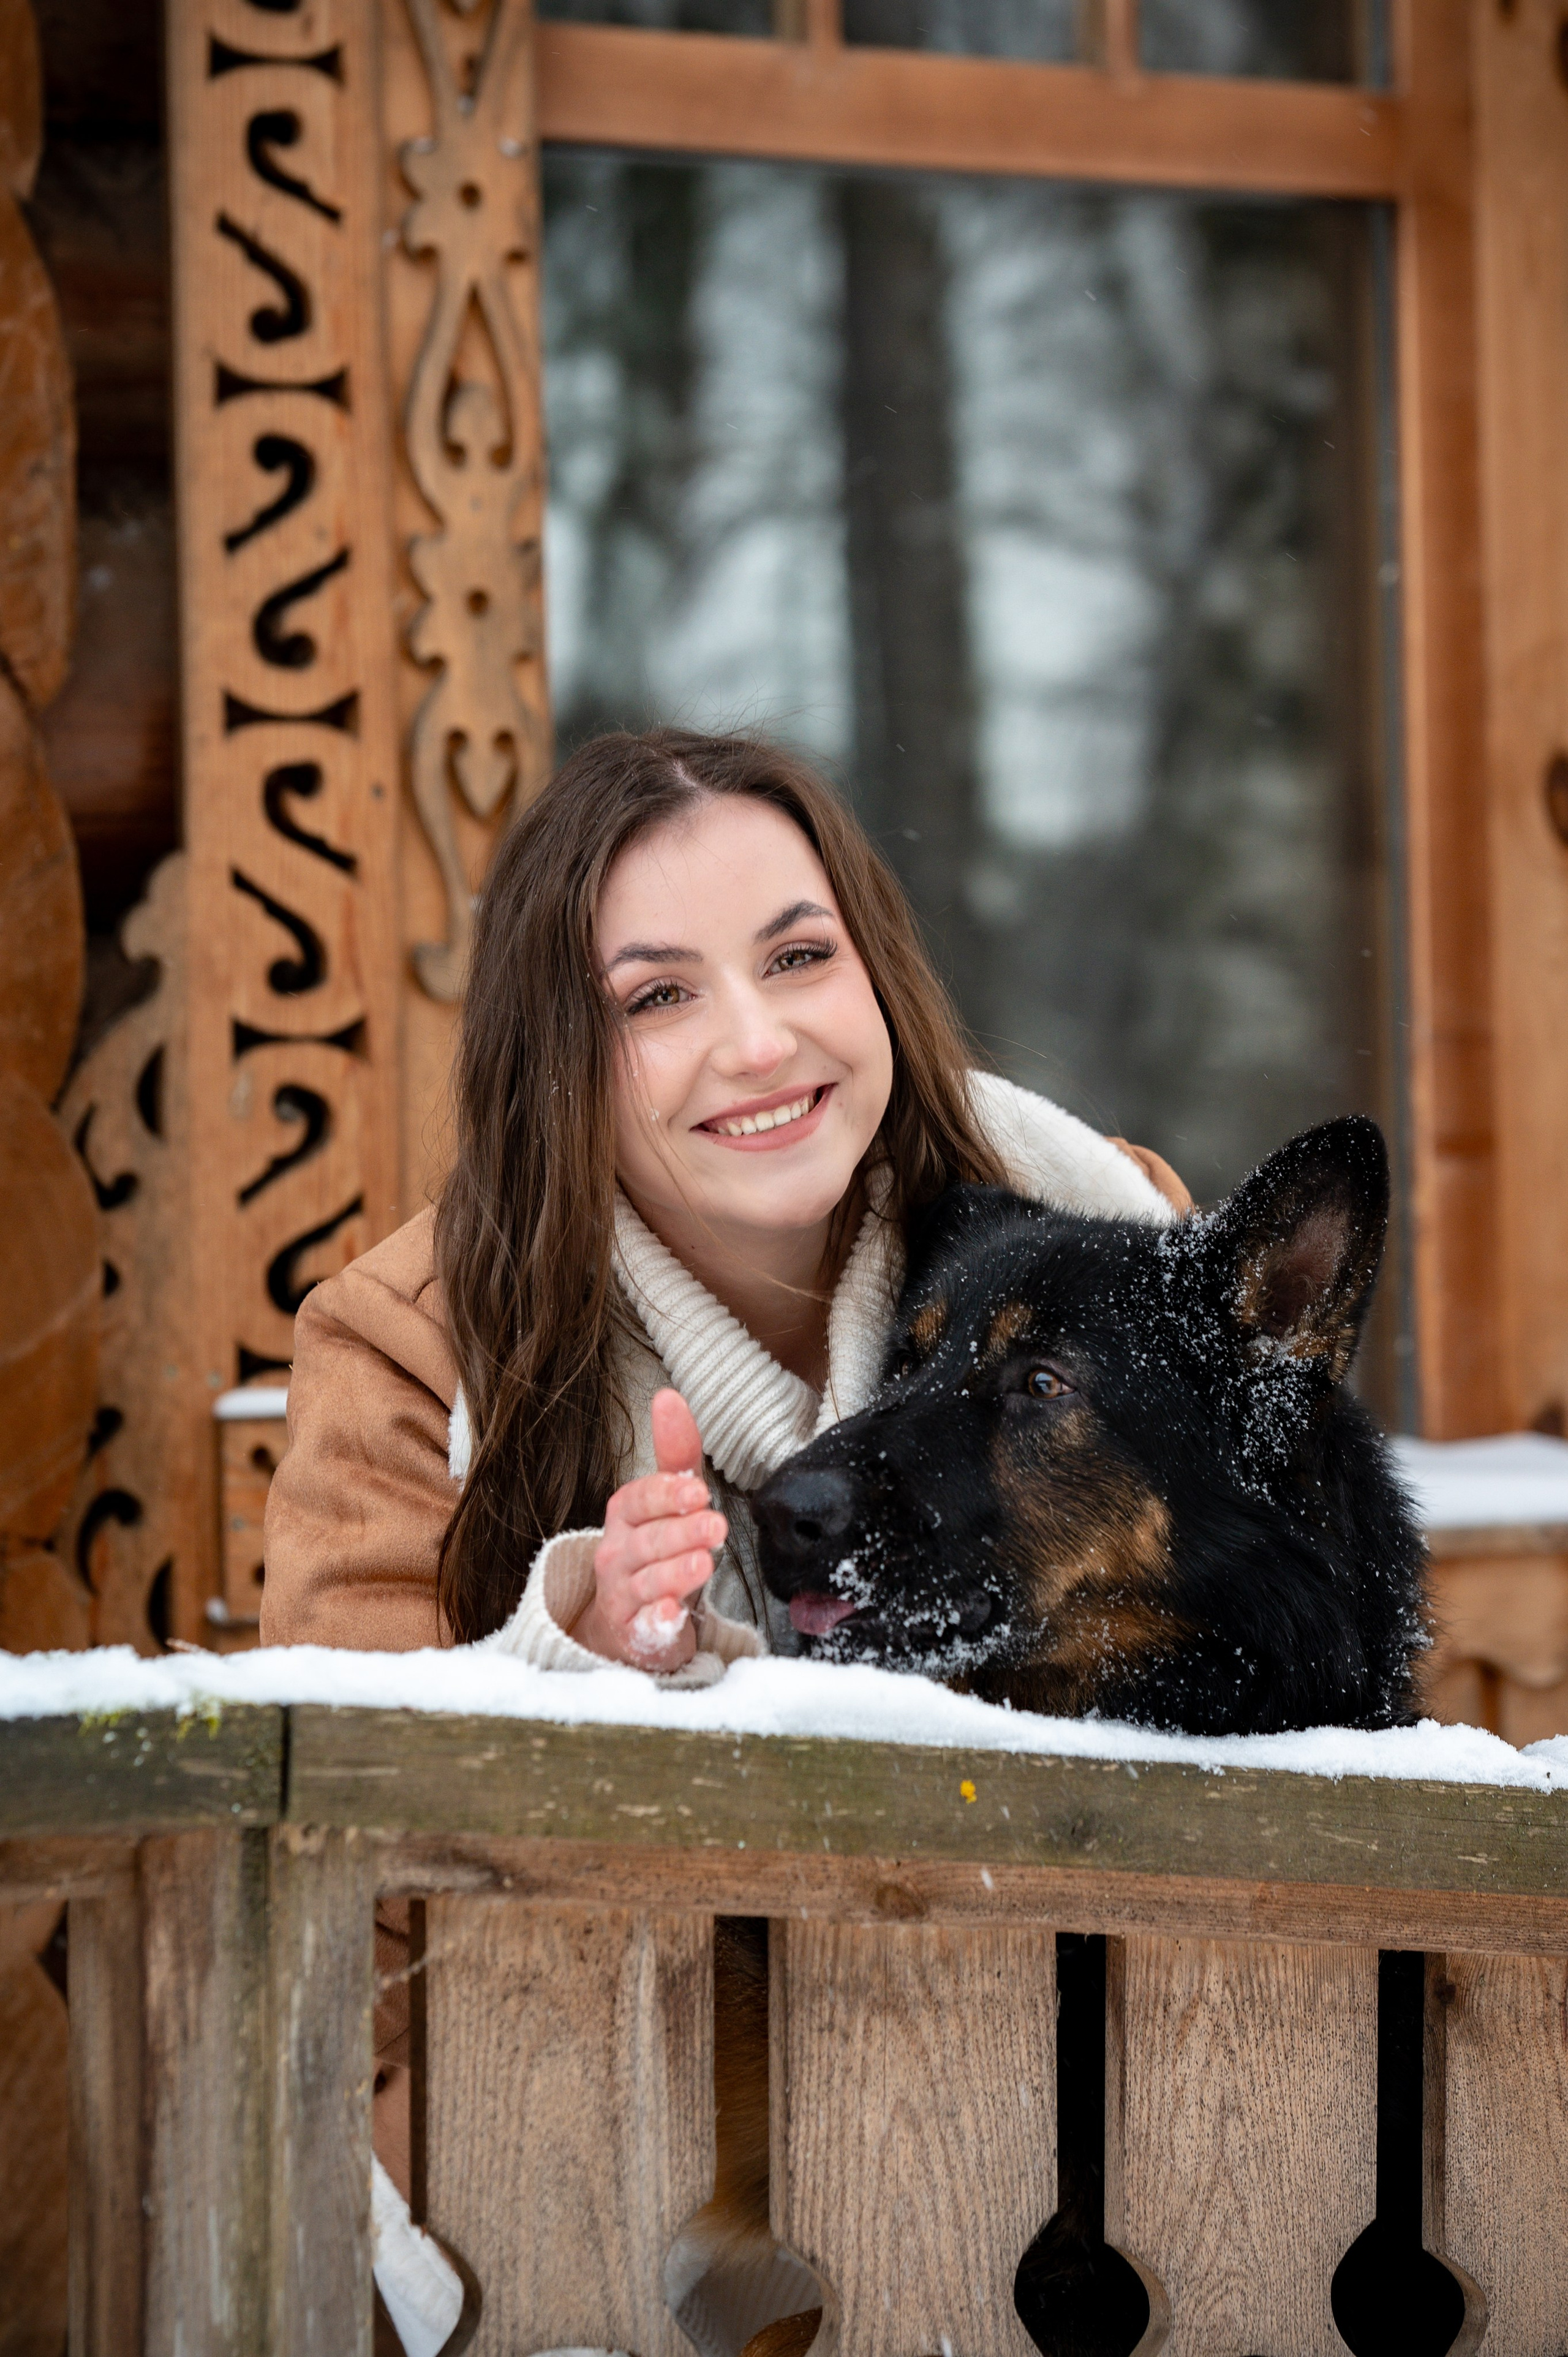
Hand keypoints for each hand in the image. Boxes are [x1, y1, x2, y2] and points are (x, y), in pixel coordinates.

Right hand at [572, 1390, 726, 1668]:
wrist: (630, 1620)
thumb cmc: (656, 1550)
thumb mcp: (669, 1501)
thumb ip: (674, 1454)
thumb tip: (669, 1395)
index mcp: (625, 1516)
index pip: (638, 1499)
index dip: (666, 1495)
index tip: (697, 1490)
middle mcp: (617, 1554)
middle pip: (646, 1542)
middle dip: (681, 1532)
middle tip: (715, 1525)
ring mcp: (622, 1597)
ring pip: (646, 1584)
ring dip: (675, 1573)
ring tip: (704, 1564)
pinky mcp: (635, 1635)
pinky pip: (644, 1629)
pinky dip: (657, 1623)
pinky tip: (673, 1615)